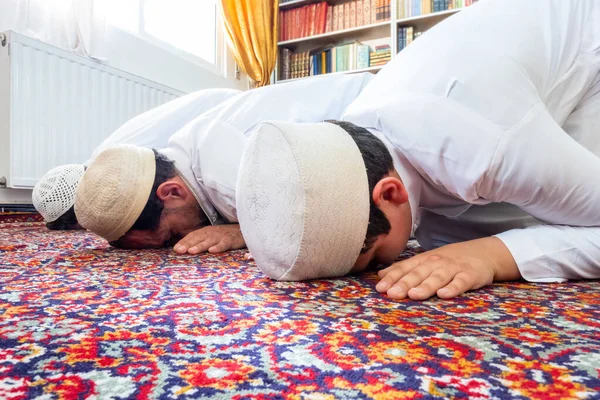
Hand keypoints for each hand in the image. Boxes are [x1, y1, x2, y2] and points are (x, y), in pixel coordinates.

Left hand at [173, 224, 245, 254]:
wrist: (244, 230)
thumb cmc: (225, 235)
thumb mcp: (212, 236)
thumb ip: (201, 241)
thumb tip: (186, 249)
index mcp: (206, 231)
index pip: (193, 236)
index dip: (184, 242)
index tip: (175, 249)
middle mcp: (212, 233)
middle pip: (198, 238)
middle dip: (188, 244)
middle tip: (179, 250)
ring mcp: (221, 236)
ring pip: (209, 241)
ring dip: (200, 246)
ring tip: (191, 251)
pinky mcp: (231, 240)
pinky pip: (224, 244)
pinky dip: (218, 247)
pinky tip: (212, 251)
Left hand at [375, 237, 519, 299]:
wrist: (483, 253)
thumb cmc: (449, 260)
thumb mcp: (426, 261)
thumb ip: (404, 268)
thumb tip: (380, 275)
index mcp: (424, 260)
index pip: (405, 268)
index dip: (392, 278)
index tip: (379, 288)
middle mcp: (436, 263)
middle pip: (419, 273)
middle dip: (404, 283)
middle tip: (392, 294)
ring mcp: (453, 268)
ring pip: (437, 277)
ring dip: (425, 286)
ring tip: (413, 295)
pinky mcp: (470, 275)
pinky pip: (461, 282)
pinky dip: (453, 288)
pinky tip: (444, 295)